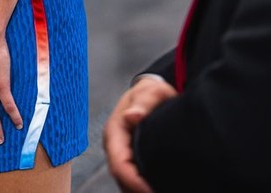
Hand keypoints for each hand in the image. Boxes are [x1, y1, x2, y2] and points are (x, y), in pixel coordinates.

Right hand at [104, 76, 175, 192]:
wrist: (152, 94)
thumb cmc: (151, 93)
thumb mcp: (150, 93)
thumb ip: (143, 103)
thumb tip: (131, 116)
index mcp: (114, 132)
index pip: (119, 164)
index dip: (133, 181)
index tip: (151, 190)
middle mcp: (115, 146)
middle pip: (121, 177)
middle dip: (137, 189)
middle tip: (162, 191)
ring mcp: (122, 153)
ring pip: (126, 180)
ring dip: (139, 189)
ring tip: (161, 189)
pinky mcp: (131, 158)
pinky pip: (133, 177)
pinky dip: (142, 185)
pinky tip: (158, 186)